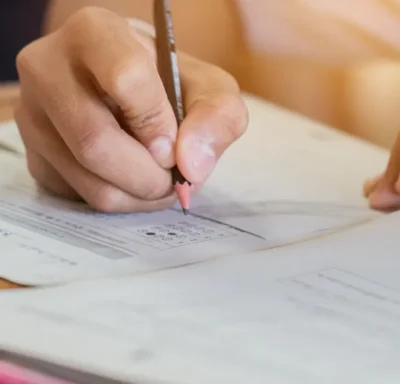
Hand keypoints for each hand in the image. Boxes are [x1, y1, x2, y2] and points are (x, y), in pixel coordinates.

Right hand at [14, 7, 247, 211]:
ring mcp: (34, 117)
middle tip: (173, 176)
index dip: (159, 122)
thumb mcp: (208, 88)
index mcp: (95, 34)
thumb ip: (218, 115)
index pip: (126, 78)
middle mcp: (49, 69)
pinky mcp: (36, 157)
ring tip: (161, 178)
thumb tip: (191, 166)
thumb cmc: (168, 85)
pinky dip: (124, 201)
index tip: (175, 143)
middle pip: (96, 142)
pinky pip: (82, 198)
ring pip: (91, 181)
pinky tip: (135, 180)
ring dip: (142, 194)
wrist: (125, 94)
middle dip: (151, 175)